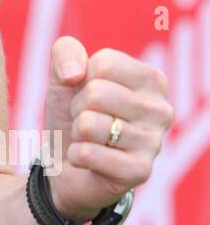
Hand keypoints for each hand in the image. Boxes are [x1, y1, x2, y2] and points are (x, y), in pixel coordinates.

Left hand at [42, 36, 174, 224]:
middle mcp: (161, 110)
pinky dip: (76, 155)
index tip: (89, 95)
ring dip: (77, 133)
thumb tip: (75, 73)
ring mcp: (154, 143)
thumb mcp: (64, 75)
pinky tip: (89, 160)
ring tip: (90, 139)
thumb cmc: (73, 113)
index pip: (105, 63)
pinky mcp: (140, 172)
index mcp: (152, 80)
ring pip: (88, 124)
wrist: (66, 162)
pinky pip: (88, 153)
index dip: (82, 78)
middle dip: (77, 108)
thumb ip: (65, 52)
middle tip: (86, 121)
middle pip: (97, 93)